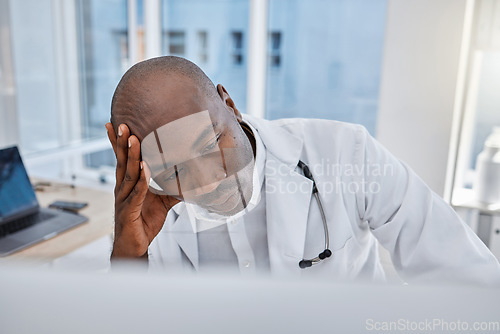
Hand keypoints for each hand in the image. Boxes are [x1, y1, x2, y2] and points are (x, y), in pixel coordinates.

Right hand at [105, 123, 179, 258]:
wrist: (134, 247)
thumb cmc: (143, 223)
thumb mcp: (161, 202)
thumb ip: (171, 189)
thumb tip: (190, 179)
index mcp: (127, 184)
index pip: (122, 159)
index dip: (119, 143)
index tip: (116, 124)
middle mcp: (122, 189)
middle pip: (121, 161)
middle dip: (122, 142)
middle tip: (123, 124)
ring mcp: (124, 199)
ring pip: (127, 174)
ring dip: (132, 156)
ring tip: (134, 139)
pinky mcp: (129, 211)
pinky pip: (136, 193)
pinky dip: (141, 181)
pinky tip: (144, 169)